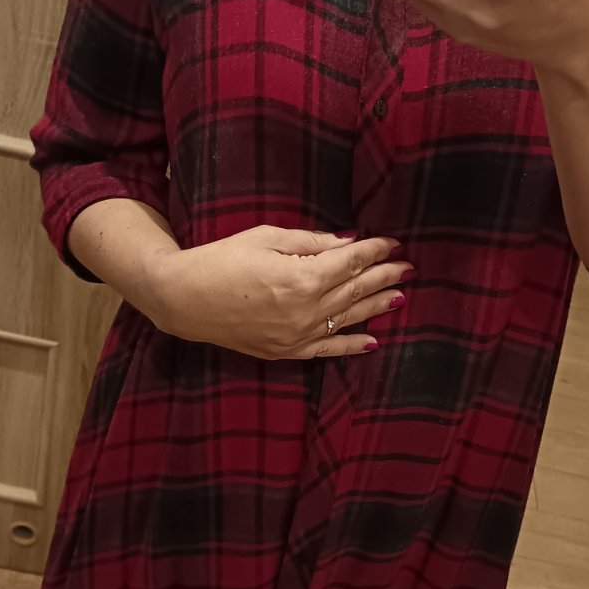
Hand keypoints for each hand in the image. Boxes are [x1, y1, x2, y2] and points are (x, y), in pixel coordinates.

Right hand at [150, 226, 412, 359]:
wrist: (182, 299)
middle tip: (406, 267)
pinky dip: (352, 345)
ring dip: (375, 306)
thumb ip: (311, 242)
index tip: (392, 243)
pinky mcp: (285, 351)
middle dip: (383, 276)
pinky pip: (327, 350)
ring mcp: (296, 335)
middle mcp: (305, 310)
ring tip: (399, 296)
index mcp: (301, 277)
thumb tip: (348, 243)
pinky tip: (373, 340)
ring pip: (348, 320)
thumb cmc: (220, 260)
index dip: (375, 251)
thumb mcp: (266, 237)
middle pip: (355, 290)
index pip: (351, 262)